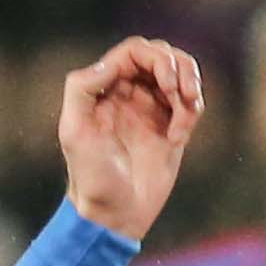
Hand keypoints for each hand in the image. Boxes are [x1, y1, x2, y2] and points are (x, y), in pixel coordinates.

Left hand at [53, 38, 206, 241]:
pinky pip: (190, 103)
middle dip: (177, 68)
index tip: (165, 83)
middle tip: (179, 94)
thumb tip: (108, 63)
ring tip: (187, 110)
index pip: (135, 51)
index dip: (155, 57)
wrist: (116, 214)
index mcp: (105, 88)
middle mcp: (129, 93)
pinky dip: (191, 112)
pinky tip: (177, 138)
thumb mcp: (74, 131)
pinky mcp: (171, 127)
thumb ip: (81, 89)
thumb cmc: (91, 176)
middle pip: (161, 55)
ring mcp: (151, 109)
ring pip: (181, 73)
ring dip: (190, 85)